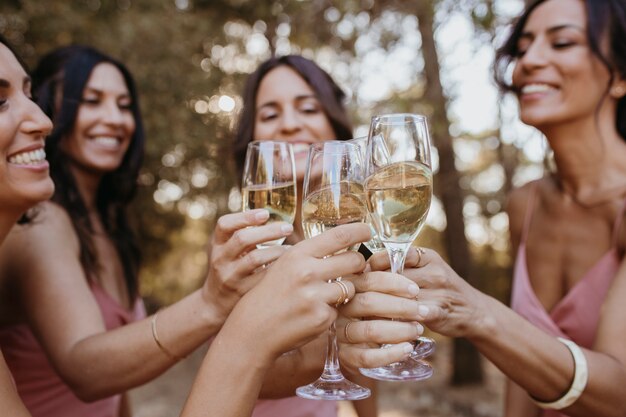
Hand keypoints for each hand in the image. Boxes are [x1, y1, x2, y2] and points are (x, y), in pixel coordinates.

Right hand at [201, 209, 292, 321]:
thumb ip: (244, 233)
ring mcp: (230, 276)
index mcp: (216, 244)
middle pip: (242, 239)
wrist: (215, 303)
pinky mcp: (242, 292)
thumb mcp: (227, 248)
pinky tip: (290, 265)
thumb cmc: (229, 266)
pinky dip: (278, 269)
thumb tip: (275, 213)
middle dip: (268, 231)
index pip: (224, 225)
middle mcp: (220, 259)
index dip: (245, 217)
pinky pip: (263, 278)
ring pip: (255, 259)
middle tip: (288, 227)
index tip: (265, 213)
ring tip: (292, 248)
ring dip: (277, 250)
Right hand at [225, 223, 370, 360]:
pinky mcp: (321, 317)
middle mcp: (307, 272)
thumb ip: (311, 255)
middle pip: (354, 259)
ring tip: (325, 296)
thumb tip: (343, 242)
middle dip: (358, 263)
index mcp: (298, 254)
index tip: (367, 231)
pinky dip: (331, 312)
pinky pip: (340, 310)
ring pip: (350, 286)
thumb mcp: (285, 265)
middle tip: (354, 267)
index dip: (359, 231)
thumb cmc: (270, 295)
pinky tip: (313, 314)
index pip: (339, 235)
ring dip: (344, 291)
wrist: (253, 330)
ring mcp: (315, 296)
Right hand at [337, 270, 421, 369]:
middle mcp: (342, 310)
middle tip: (422, 311)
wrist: (362, 350)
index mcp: (349, 290)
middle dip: (400, 306)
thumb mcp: (379, 298)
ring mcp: (342, 334)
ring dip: (399, 329)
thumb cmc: (375, 317)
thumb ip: (388, 287)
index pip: (368, 280)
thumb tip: (411, 278)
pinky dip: (391, 354)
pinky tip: (408, 349)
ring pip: (370, 330)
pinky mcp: (347, 357)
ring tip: (418, 329)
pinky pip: (368, 357)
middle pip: (368, 302)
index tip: (415, 290)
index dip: (393, 283)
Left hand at [369, 247, 487, 338]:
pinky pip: (412, 314)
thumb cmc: (440, 289)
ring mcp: (438, 291)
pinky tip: (384, 323)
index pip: (396, 254)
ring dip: (381, 304)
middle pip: (395, 275)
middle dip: (374, 285)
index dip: (375, 263)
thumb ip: (401, 266)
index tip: (364, 273)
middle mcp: (434, 271)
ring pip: (400, 295)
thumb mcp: (426, 269)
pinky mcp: (439, 311)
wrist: (473, 311)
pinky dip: (396, 319)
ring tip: (365, 310)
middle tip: (358, 294)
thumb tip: (364, 269)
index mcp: (428, 257)